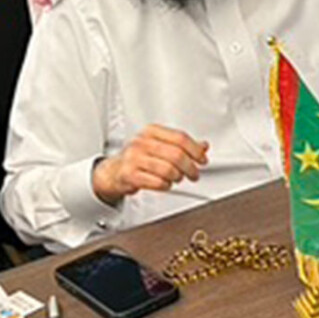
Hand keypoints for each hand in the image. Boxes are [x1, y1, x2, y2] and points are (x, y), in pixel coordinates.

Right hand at [92, 125, 209, 203]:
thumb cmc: (139, 158)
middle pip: (177, 155)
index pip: (180, 138)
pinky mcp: (130, 175)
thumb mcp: (160, 146)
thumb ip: (182, 145)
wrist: (114, 171)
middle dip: (190, 167)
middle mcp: (142, 142)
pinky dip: (166, 186)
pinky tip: (165, 184)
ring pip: (168, 170)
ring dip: (178, 177)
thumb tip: (204, 146)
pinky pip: (157, 182)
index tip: (202, 160)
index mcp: (152, 132)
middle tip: (194, 174)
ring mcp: (134, 158)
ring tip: (177, 179)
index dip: (196, 150)